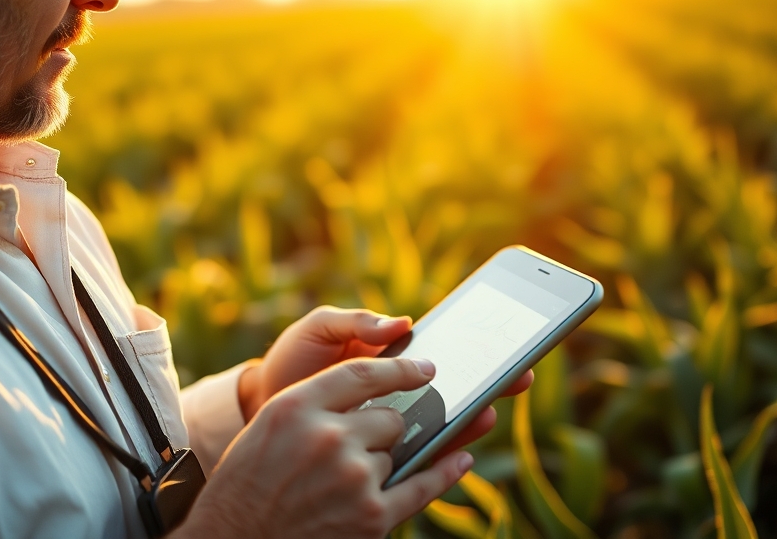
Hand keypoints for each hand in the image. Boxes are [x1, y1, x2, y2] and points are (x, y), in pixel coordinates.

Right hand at [176, 357, 476, 538]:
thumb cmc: (249, 483)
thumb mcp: (272, 426)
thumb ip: (317, 403)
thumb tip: (376, 393)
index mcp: (296, 407)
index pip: (361, 374)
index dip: (399, 367)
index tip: (424, 366)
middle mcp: (328, 437)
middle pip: (389, 417)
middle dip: (382, 431)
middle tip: (356, 448)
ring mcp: (353, 477)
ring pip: (396, 454)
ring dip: (381, 465)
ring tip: (342, 485)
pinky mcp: (372, 516)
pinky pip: (422, 486)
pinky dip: (444, 473)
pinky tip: (459, 460)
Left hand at [236, 306, 534, 452]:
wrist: (258, 404)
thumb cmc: (291, 361)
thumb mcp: (318, 329)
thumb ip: (356, 322)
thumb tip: (402, 325)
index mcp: (390, 358)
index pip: (442, 353)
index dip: (474, 348)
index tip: (506, 343)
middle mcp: (398, 392)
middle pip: (454, 388)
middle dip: (487, 381)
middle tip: (518, 377)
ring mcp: (391, 424)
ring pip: (443, 422)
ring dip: (470, 416)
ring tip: (489, 409)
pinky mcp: (378, 455)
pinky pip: (418, 453)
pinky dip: (441, 450)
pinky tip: (458, 443)